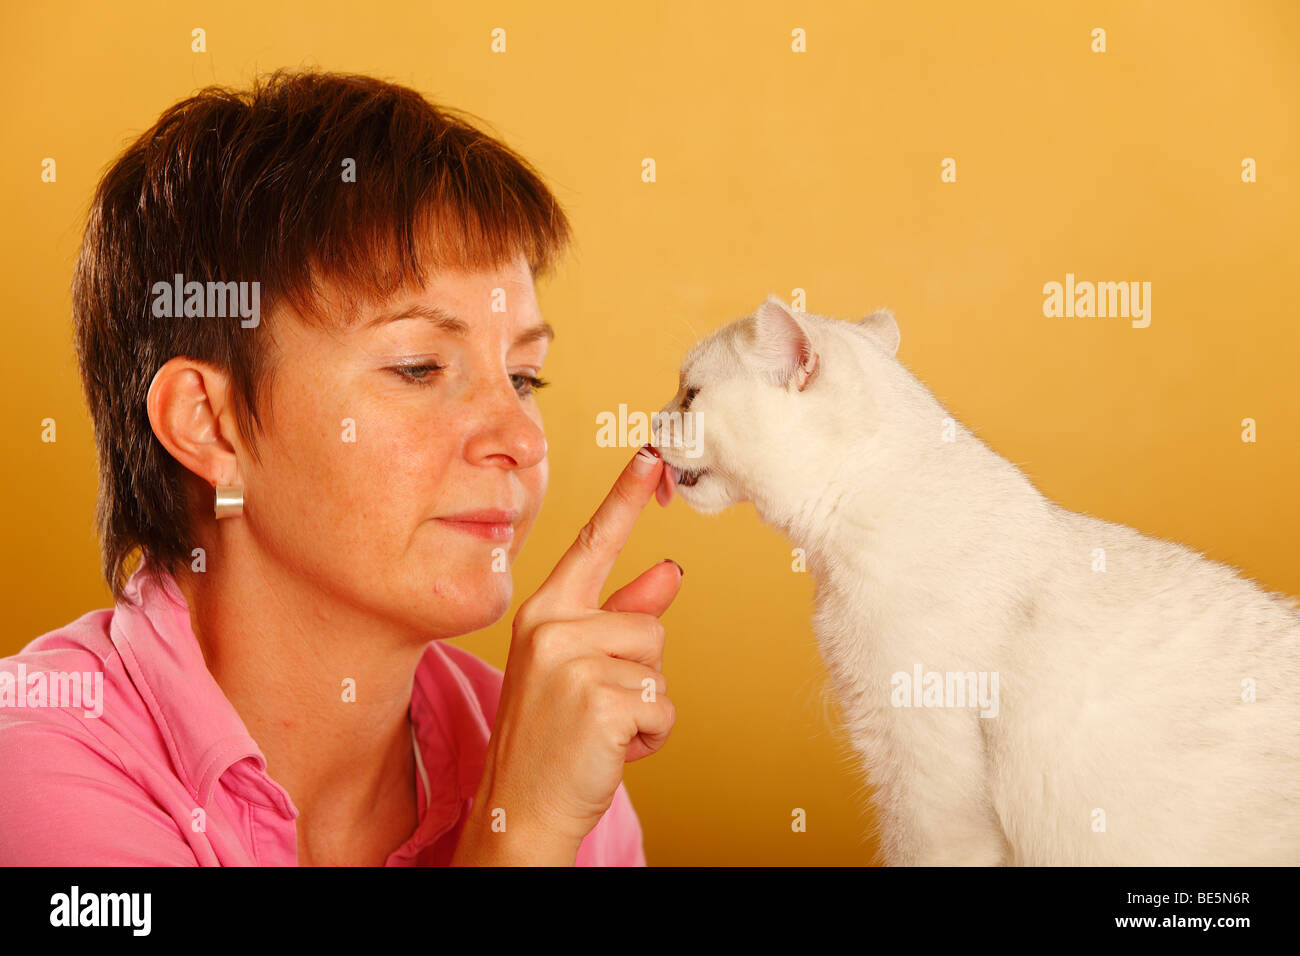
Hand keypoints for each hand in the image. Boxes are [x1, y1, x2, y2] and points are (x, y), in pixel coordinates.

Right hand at [452, 444, 681, 865]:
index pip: (591, 544)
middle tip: (595, 708)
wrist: (521, 811)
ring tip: (600, 729)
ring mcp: (571, 662)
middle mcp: (550, 627)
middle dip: (639, 673)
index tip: (652, 452)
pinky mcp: (600, 699)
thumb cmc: (551, 738)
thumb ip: (620, 617)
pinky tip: (611, 750)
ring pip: (659, 666)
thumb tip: (667, 573)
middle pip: (648, 625)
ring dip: (645, 707)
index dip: (624, 497)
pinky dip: (650, 737)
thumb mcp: (576, 669)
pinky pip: (662, 706)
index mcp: (542, 612)